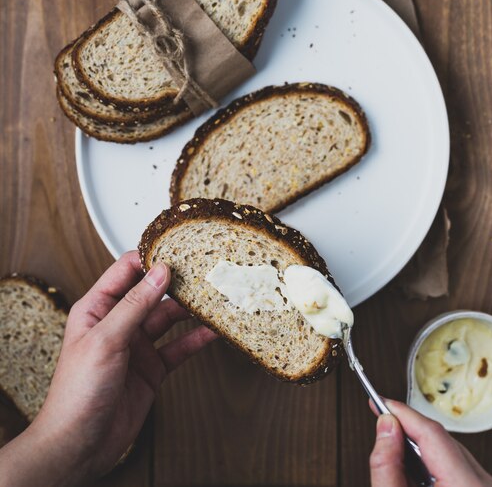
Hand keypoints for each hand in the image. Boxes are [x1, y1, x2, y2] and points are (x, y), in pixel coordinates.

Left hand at [0, 251, 215, 486]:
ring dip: (190, 309)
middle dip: (176, 282)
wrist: (80, 444)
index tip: (177, 248)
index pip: (126, 270)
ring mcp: (137, 344)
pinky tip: (213, 331)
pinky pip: (178, 346)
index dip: (150, 257)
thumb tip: (160, 271)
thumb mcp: (105, 340)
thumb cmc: (77, 393)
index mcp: (97, 308)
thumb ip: (135, 304)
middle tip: (203, 270)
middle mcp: (118, 322)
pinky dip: (196, 338)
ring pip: (168, 318)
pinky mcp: (152, 367)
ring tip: (213, 297)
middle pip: (152, 292)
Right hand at [370, 399, 491, 486]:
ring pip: (448, 451)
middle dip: (408, 431)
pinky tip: (416, 473)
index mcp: (465, 486)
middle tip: (381, 426)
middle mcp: (484, 484)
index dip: (402, 412)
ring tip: (395, 455)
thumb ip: (387, 464)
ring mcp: (487, 486)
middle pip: (440, 440)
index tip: (379, 401)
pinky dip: (433, 463)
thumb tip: (385, 424)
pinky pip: (457, 465)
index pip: (431, 432)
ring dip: (420, 448)